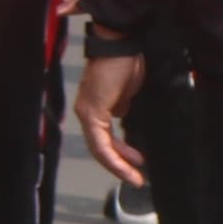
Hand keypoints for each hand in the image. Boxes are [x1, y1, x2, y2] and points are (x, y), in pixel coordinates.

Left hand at [75, 53, 147, 187]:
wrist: (121, 45)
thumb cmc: (125, 62)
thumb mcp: (127, 91)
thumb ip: (121, 106)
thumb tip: (121, 115)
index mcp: (94, 107)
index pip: (102, 138)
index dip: (119, 154)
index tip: (136, 163)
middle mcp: (86, 111)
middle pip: (99, 147)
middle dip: (118, 165)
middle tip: (135, 178)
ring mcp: (87, 112)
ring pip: (99, 148)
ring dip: (117, 165)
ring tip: (134, 177)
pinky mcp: (92, 111)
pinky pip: (100, 142)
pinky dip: (113, 156)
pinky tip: (127, 165)